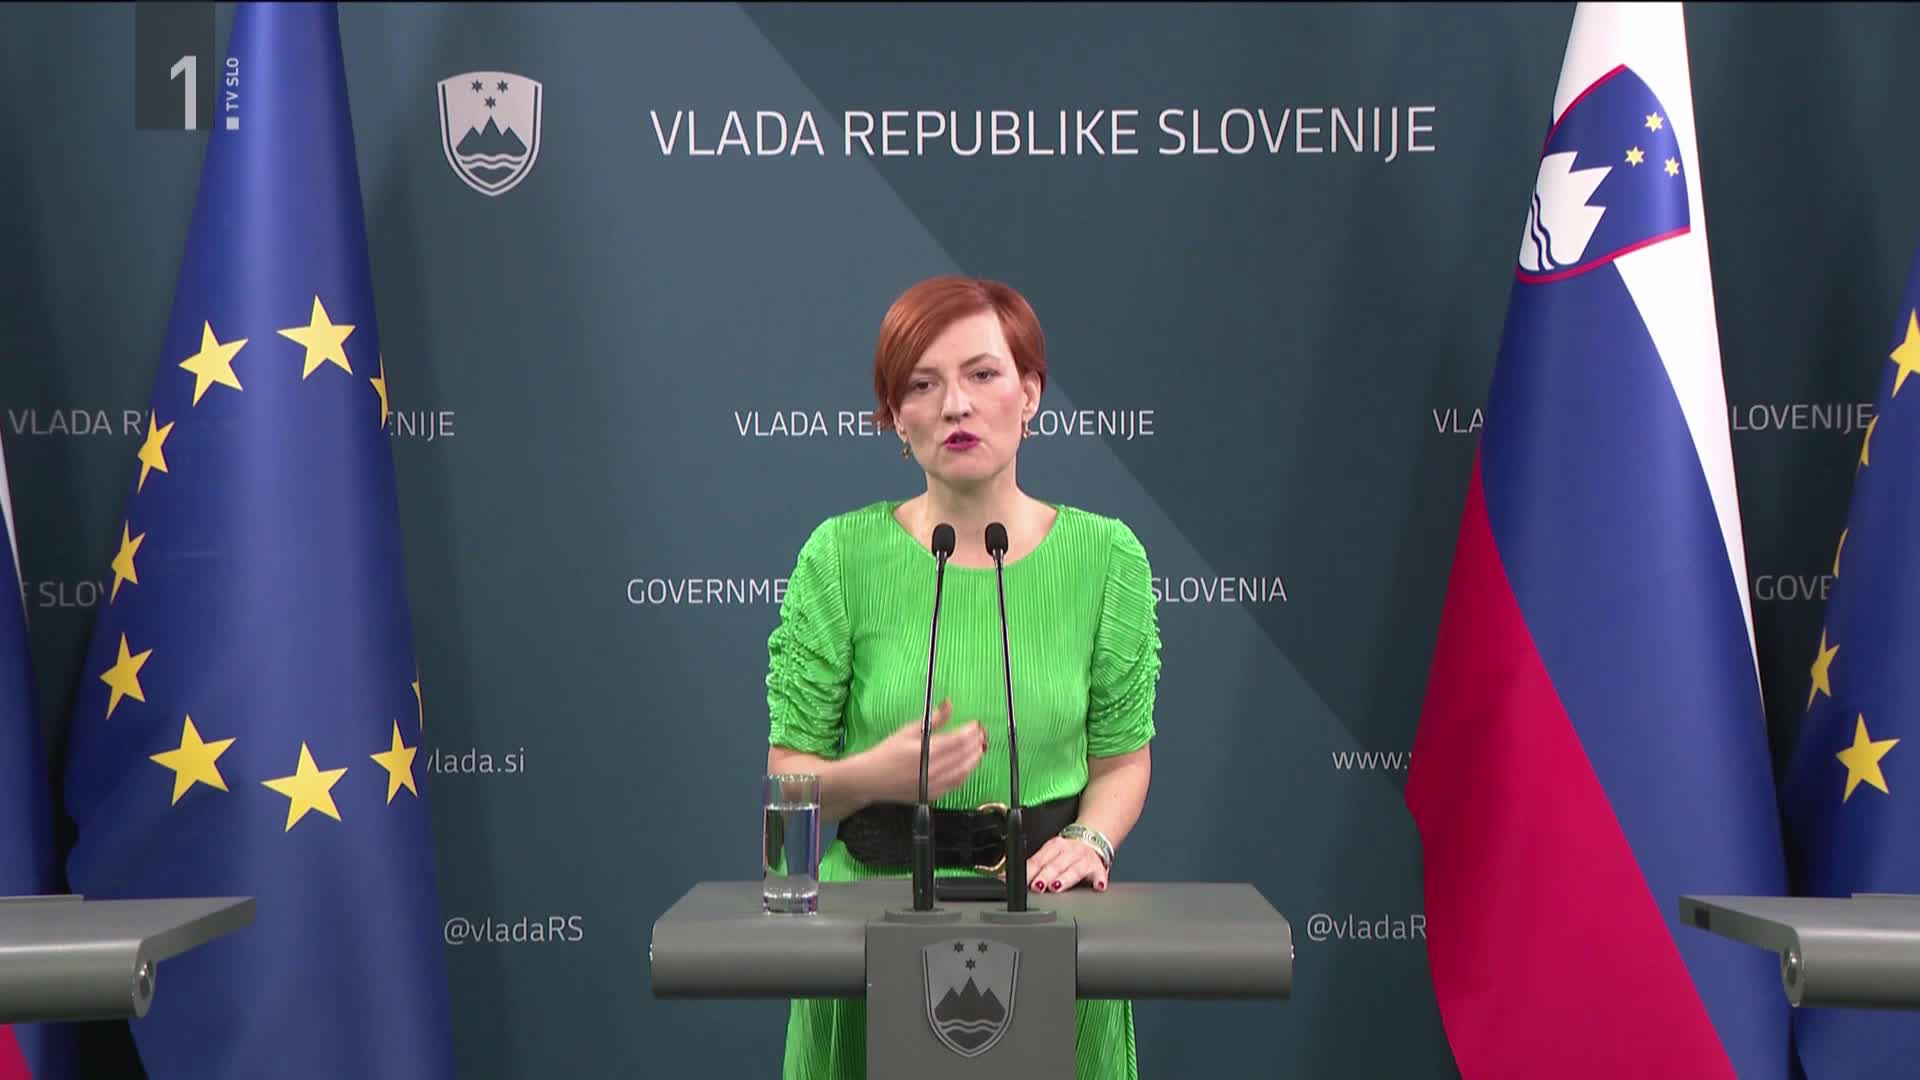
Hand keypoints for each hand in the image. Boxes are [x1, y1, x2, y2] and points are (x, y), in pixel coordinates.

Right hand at [863, 699, 986, 804]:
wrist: (871, 779)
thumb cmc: (887, 753)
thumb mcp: (908, 731)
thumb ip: (933, 719)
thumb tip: (949, 704)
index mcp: (923, 751)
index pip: (956, 740)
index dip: (970, 732)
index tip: (976, 724)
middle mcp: (929, 770)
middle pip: (962, 756)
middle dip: (975, 743)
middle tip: (982, 734)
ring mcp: (932, 785)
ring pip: (963, 772)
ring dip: (975, 758)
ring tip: (980, 747)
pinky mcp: (932, 795)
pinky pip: (956, 784)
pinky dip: (966, 773)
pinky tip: (969, 764)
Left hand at [1022, 834, 1108, 893]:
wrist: (1092, 840)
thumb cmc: (1065, 853)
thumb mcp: (1048, 854)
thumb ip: (1031, 867)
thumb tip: (1005, 878)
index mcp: (1054, 846)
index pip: (1039, 859)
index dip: (1030, 871)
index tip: (1023, 881)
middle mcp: (1069, 851)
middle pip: (1055, 864)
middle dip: (1045, 875)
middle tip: (1037, 886)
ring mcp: (1084, 859)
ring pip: (1074, 869)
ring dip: (1065, 878)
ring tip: (1056, 887)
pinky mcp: (1099, 869)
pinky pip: (1100, 875)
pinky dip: (1099, 881)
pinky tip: (1097, 887)